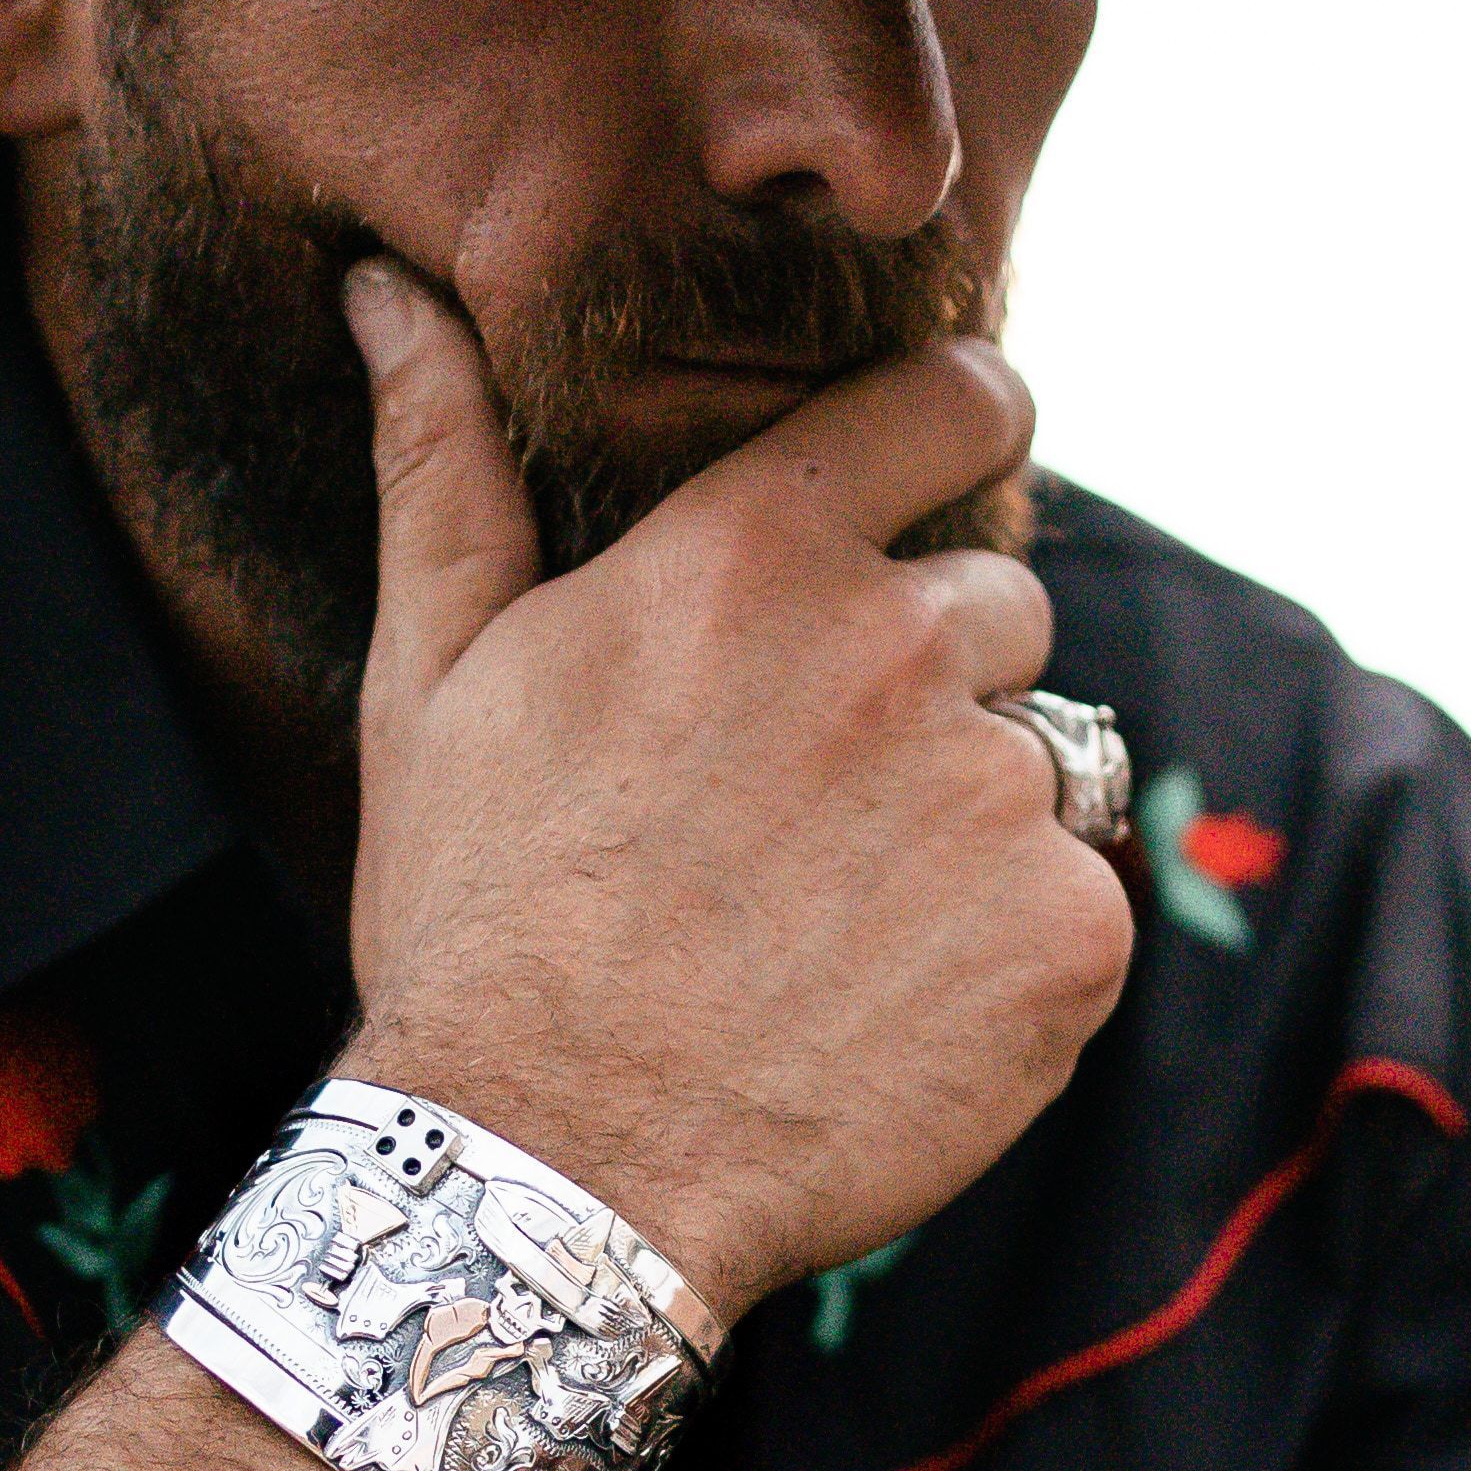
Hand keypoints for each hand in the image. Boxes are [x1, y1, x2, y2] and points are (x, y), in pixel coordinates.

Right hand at [340, 262, 1135, 1320]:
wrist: (551, 1173)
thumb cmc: (477, 924)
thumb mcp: (435, 680)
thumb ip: (445, 470)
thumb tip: (394, 297)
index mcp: (752, 553)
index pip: (954, 398)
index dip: (970, 423)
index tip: (961, 456)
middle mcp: (898, 648)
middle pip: (1002, 606)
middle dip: (934, 685)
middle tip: (809, 812)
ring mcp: (998, 796)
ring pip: (1043, 767)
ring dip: (971, 829)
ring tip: (835, 929)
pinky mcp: (1070, 935)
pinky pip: (1077, 905)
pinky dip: (1012, 958)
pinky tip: (891, 1015)